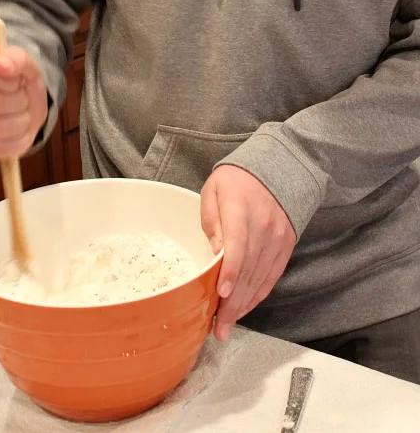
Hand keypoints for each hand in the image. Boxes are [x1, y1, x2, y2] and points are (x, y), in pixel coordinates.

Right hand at [0, 46, 47, 161]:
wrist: (23, 106)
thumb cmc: (21, 83)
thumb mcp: (28, 67)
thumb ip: (17, 59)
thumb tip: (0, 64)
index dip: (11, 82)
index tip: (19, 82)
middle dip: (20, 105)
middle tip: (24, 102)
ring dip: (19, 125)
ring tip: (23, 118)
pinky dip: (12, 144)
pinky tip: (17, 135)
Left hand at [200, 165, 295, 341]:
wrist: (277, 169)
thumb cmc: (236, 180)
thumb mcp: (213, 190)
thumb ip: (211, 221)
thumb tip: (215, 254)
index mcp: (242, 209)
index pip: (238, 245)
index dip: (230, 271)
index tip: (221, 293)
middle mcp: (264, 227)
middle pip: (248, 271)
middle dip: (232, 303)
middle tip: (217, 328)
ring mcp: (278, 239)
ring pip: (260, 279)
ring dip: (243, 306)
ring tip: (226, 326)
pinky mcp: (286, 247)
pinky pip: (271, 277)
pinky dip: (257, 295)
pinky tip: (244, 308)